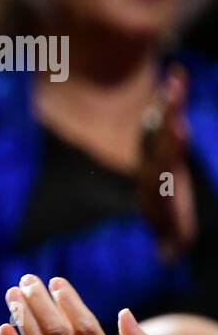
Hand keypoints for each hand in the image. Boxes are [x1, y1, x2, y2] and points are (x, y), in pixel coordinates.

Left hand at [139, 65, 196, 259]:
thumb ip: (170, 244)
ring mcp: (158, 146)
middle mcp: (154, 159)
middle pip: (162, 133)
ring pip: (164, 119)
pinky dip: (173, 96)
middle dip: (169, 115)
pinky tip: (176, 74)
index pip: (164, 160)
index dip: (171, 146)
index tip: (180, 129)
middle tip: (174, 93)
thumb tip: (168, 259)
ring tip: (175, 77)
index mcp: (156, 179)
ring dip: (170, 99)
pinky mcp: (166, 137)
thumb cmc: (168, 221)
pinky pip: (169, 113)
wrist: (156, 206)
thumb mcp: (170, 235)